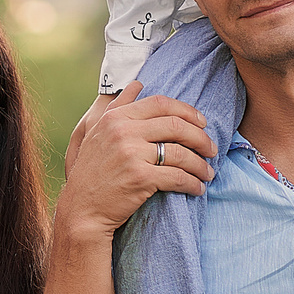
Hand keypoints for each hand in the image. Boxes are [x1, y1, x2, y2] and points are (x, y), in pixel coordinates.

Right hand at [55, 80, 215, 238]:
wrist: (81, 210)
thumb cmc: (92, 172)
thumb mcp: (97, 133)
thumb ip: (118, 106)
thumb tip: (137, 83)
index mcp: (115, 117)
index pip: (161, 103)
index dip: (187, 111)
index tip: (202, 123)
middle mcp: (123, 132)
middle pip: (176, 125)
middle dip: (201, 138)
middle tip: (211, 149)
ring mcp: (131, 154)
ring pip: (181, 153)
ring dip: (200, 164)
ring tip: (207, 172)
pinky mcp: (140, 178)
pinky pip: (178, 177)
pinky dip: (193, 183)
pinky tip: (197, 188)